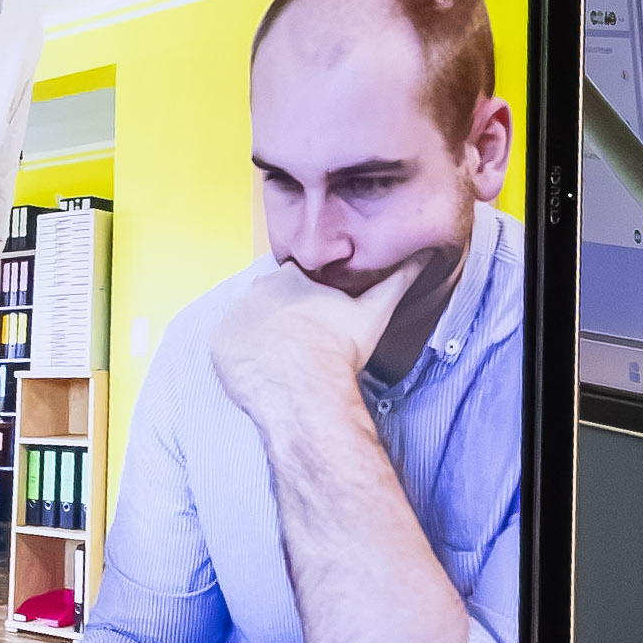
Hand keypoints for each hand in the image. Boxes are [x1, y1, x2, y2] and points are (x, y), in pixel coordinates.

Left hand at [209, 255, 416, 442]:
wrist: (302, 388)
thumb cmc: (337, 349)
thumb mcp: (374, 310)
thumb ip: (398, 279)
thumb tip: (424, 254)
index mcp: (289, 277)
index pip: (295, 280)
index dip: (308, 302)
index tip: (318, 322)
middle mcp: (255, 290)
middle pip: (269, 300)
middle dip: (282, 317)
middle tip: (302, 344)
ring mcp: (234, 317)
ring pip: (248, 322)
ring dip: (261, 336)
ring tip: (283, 360)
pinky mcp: (219, 345)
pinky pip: (229, 347)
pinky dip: (242, 357)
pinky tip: (263, 370)